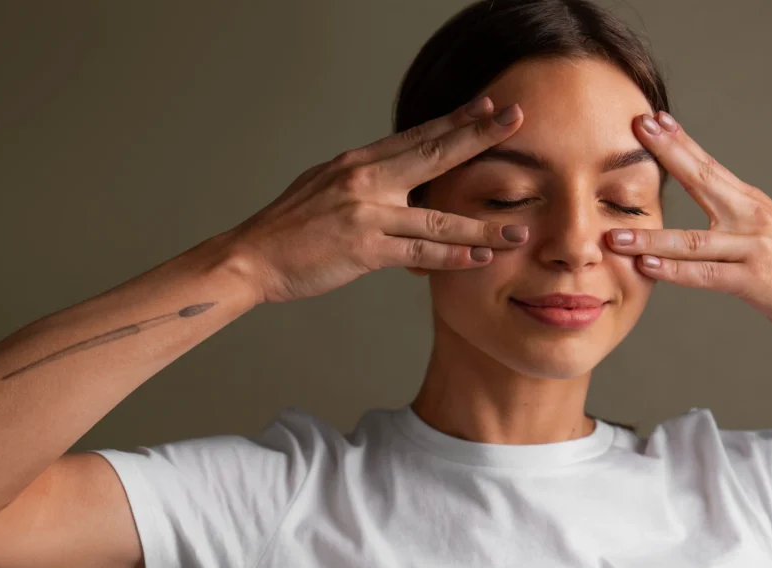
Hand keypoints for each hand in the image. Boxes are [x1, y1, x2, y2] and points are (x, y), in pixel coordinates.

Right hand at [225, 96, 529, 303]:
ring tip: (519, 230)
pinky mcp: (364, 250)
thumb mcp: (323, 186)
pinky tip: (480, 258)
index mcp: (357, 162)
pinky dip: (453, 256)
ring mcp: (366, 214)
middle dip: (480, 137)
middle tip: (516, 120)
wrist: (251, 257)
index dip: (456, 120)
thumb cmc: (287, 228)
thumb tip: (392, 174)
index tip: (488, 106)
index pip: (417, 136)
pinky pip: (419, 253)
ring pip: (438, 218)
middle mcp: (366, 180)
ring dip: (483, 226)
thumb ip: (362, 179)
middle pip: (434, 155)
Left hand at [607, 111, 771, 338]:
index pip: (708, 165)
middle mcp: (750, 216)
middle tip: (636, 131)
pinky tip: (647, 266)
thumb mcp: (757, 231)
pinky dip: (674, 270)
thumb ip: (725, 215)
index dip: (679, 141)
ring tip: (614, 235)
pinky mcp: (754, 279)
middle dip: (668, 154)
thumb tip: (695, 195)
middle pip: (703, 180)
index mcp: (748, 202)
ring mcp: (752, 247)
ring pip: (692, 240)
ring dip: (650, 237)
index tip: (651, 119)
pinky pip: (706, 274)